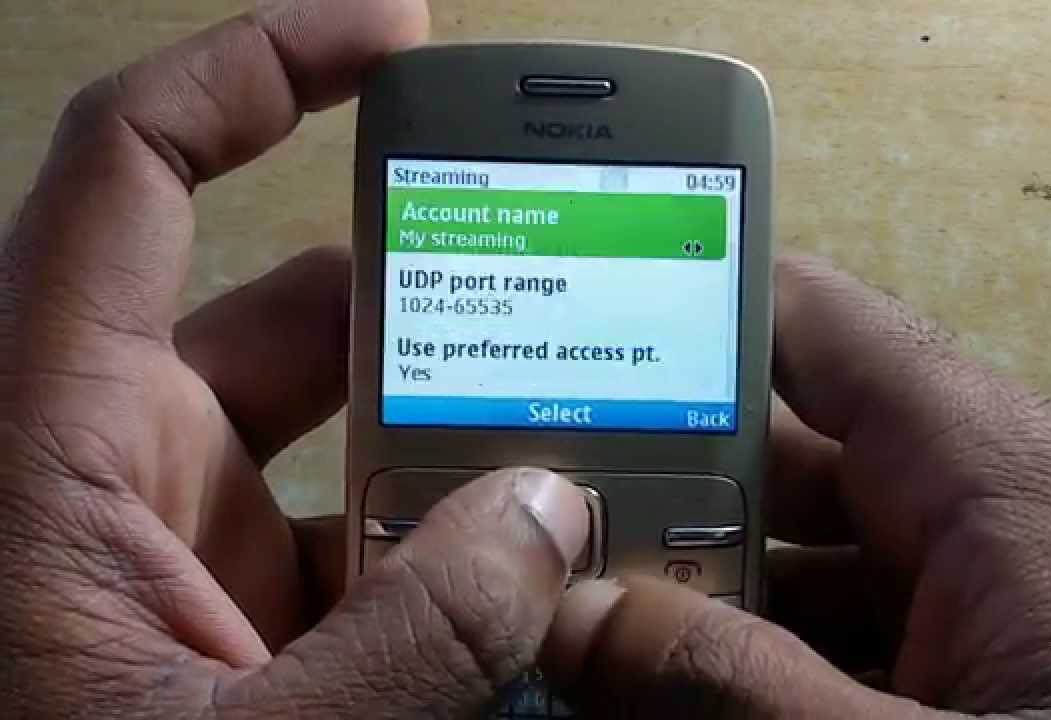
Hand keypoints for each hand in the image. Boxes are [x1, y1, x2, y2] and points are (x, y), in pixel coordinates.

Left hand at [0, 1, 589, 715]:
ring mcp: (184, 545)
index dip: (260, 70)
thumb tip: (549, 522)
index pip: (134, 172)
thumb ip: (404, 646)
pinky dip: (448, 552)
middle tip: (574, 311)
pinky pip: (366, 541)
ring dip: (463, 454)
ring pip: (352, 440)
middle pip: (302, 310)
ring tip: (582, 472)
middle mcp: (115, 466)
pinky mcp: (239, 617)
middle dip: (442, 309)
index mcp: (51, 441)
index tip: (393, 34)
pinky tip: (531, 583)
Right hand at [542, 256, 1050, 717]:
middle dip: (655, 475)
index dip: (686, 305)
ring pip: (789, 549)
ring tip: (572, 603)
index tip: (567, 320)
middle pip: (776, 446)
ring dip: (688, 579)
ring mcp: (964, 593)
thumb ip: (737, 686)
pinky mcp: (961, 662)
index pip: (813, 324)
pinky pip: (827, 623)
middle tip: (531, 502)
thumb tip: (575, 620)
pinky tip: (663, 685)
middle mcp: (969, 507)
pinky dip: (747, 648)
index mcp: (983, 469)